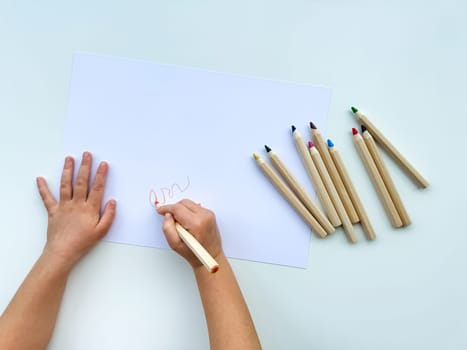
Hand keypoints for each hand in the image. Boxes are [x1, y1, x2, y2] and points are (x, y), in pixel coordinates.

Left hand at [36, 152, 115, 269]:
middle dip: (85, 166)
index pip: (97, 188)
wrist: (63, 251)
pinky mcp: (53, 211)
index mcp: (90, 208)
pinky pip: (47, 198)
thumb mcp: (102, 231)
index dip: (101, 175)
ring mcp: (64, 206)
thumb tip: (112, 201)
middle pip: (82, 182)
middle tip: (86, 154)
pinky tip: (40, 178)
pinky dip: (43, 188)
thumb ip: (109, 215)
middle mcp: (76, 204)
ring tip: (69, 159)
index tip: (103, 164)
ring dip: (67, 170)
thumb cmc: (83, 242)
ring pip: (66, 185)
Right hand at [156, 199, 222, 268]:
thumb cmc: (194, 254)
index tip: (160, 210)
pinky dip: (189, 212)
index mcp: (196, 223)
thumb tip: (167, 215)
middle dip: (174, 209)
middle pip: (184, 203)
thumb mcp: (175, 245)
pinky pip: (195, 207)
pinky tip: (188, 223)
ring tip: (181, 224)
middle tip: (171, 220)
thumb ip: (168, 229)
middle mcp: (205, 216)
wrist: (211, 256)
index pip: (178, 208)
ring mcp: (209, 214)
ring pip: (189, 204)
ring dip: (182, 210)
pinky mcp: (210, 214)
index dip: (166, 208)